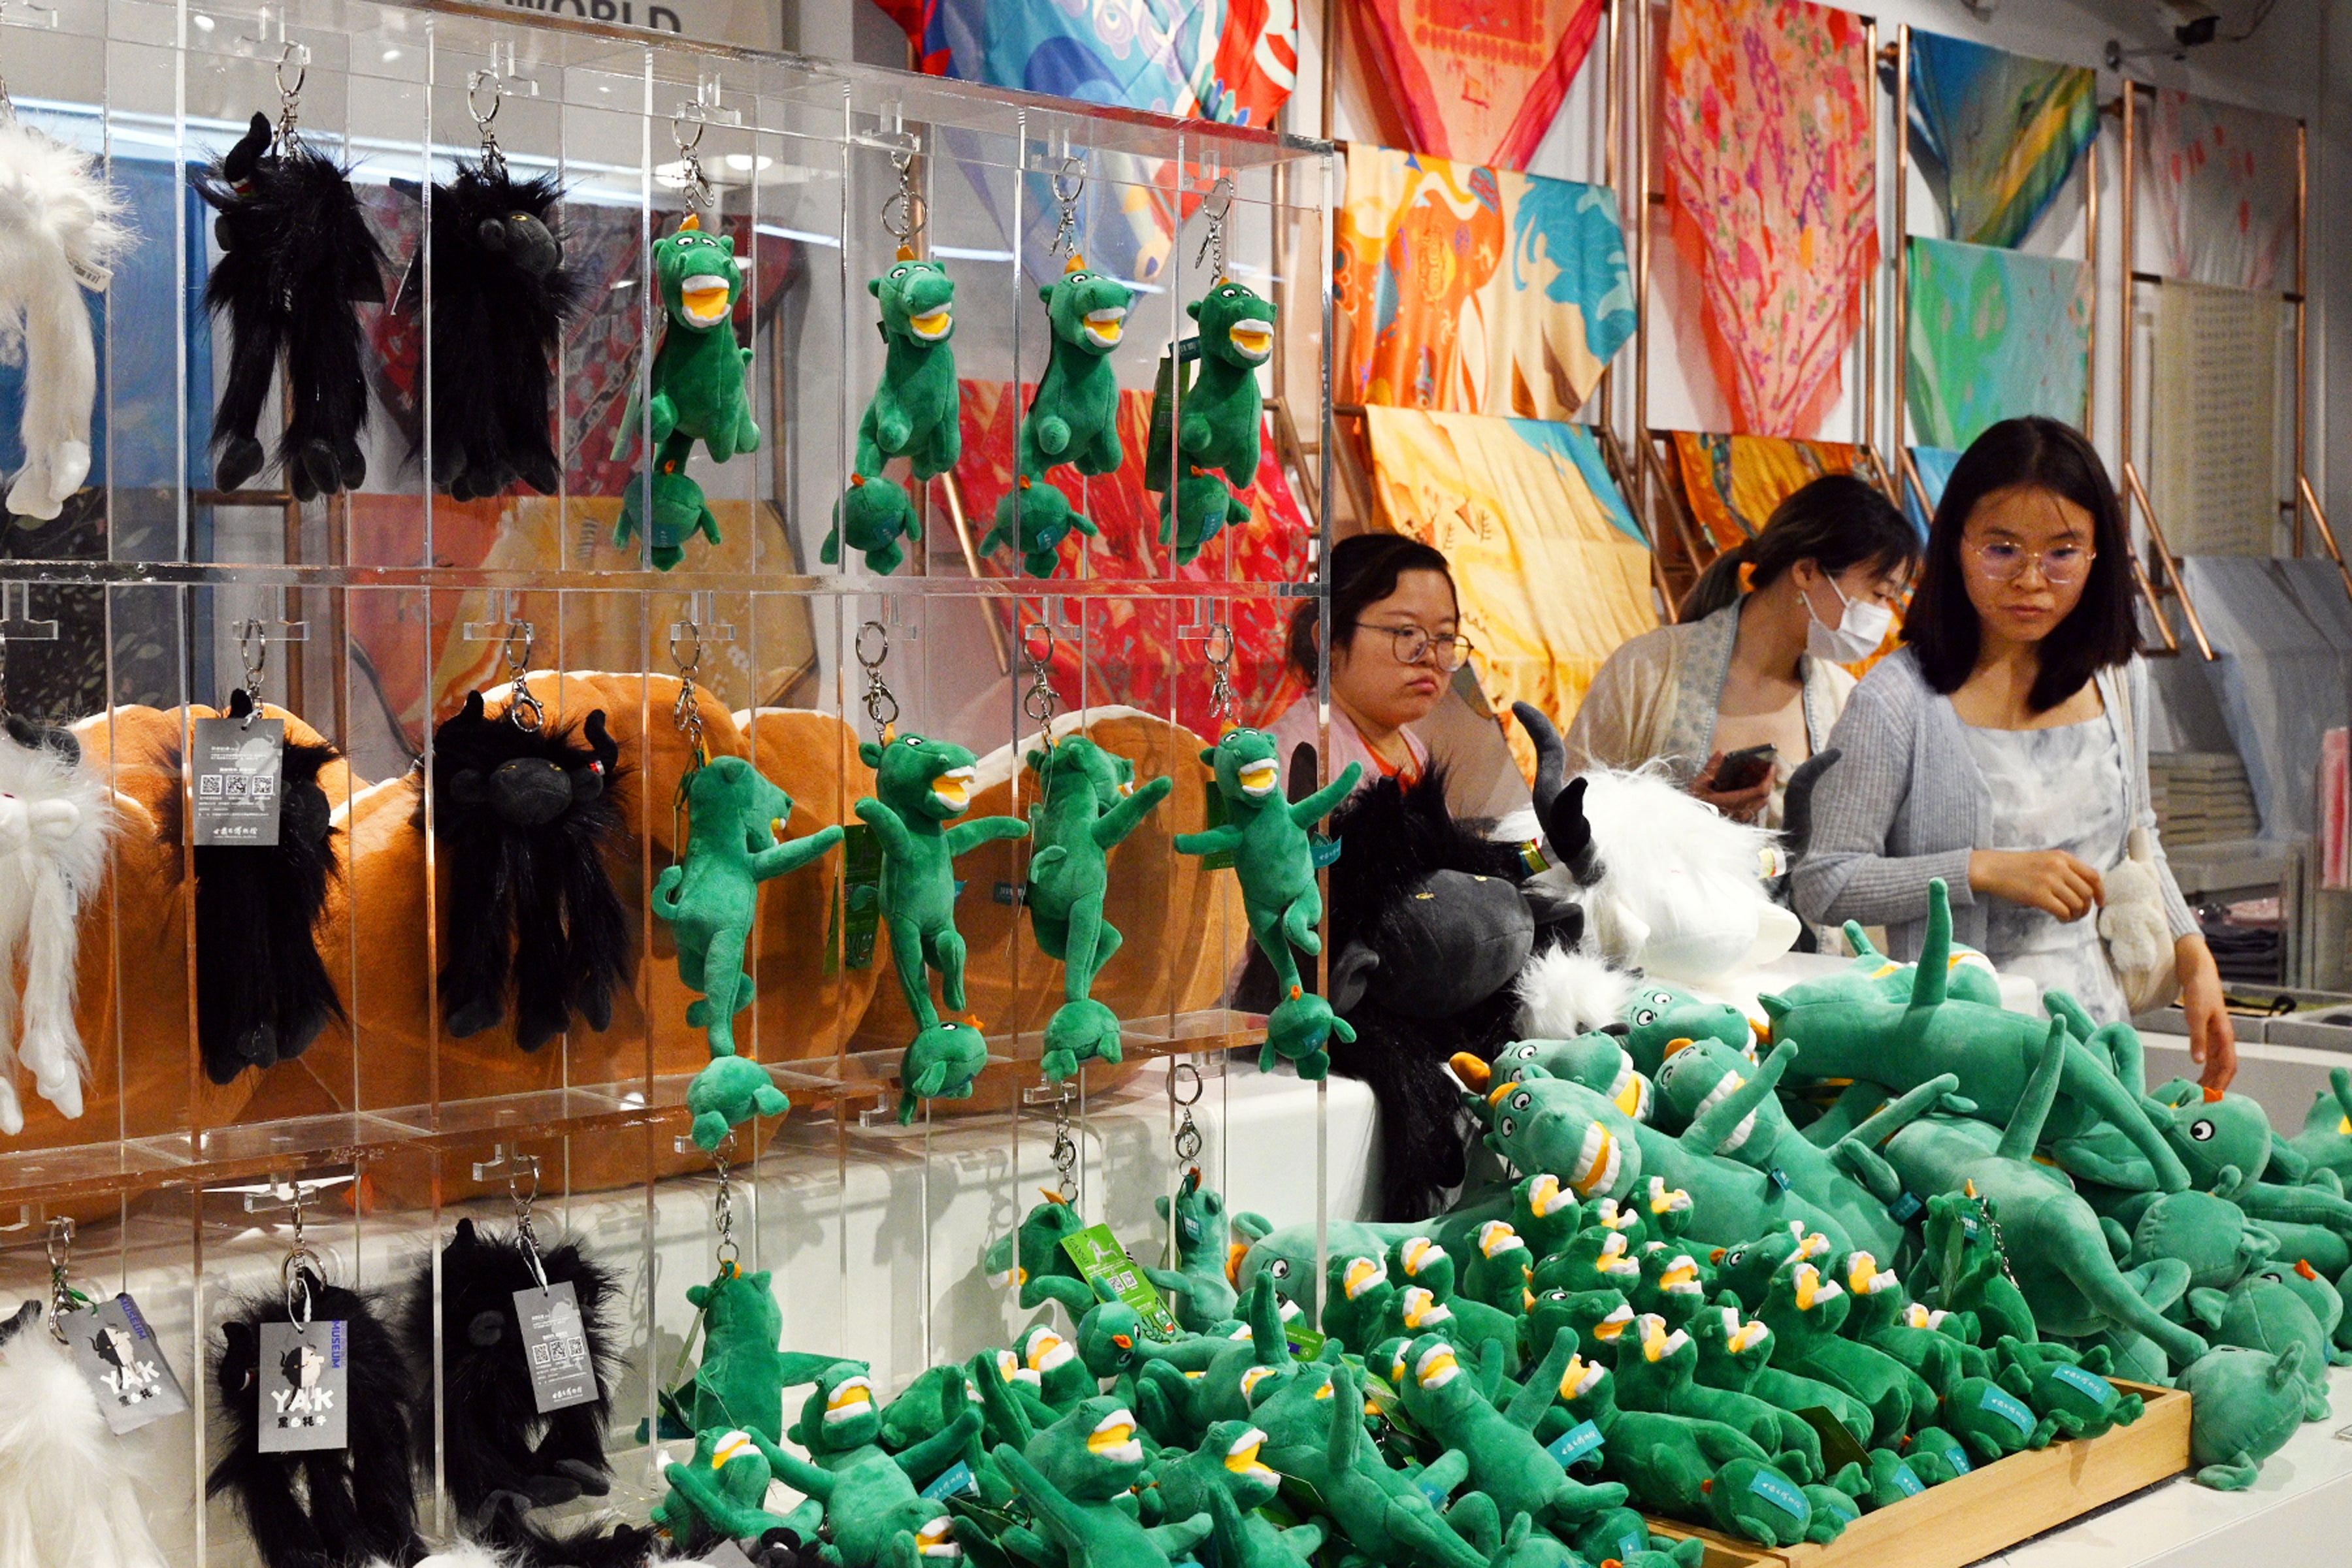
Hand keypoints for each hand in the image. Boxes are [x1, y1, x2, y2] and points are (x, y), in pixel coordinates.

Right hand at [1689, 752, 1772, 822]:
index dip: (1768, 778)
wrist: (1691, 825)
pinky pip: (1753, 812)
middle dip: (1767, 783)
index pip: (1760, 790)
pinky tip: (1746, 794)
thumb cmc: (1694, 805)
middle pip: (1764, 797)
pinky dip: (1755, 801)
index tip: (1771, 767)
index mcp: (1734, 802)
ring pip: (1760, 805)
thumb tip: (1720, 753)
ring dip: (1761, 793)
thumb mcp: (1698, 785)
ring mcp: (1741, 821)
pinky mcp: (1739, 825)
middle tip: (1765, 772)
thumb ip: (1711, 769)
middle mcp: (1741, 813)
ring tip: (1756, 782)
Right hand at [1968, 848, 2103, 921]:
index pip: (2093, 876)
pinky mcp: (2038, 895)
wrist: (1992, 869)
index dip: (2101, 892)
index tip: (2100, 903)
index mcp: (2062, 857)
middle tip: (2078, 914)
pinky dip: (2065, 918)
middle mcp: (2059, 867)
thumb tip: (2083, 891)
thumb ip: (2064, 870)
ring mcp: (2049, 881)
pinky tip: (2060, 919)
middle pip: (2086, 893)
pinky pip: (2063, 911)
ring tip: (2068, 918)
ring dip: (2076, 915)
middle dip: (2086, 908)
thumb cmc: (2017, 867)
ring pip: (2077, 904)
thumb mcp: (2045, 860)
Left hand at [2175, 934, 2236, 1091]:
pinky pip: (2212, 1055)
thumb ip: (2197, 1038)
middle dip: (2217, 1085)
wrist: (2199, 972)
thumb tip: (2198, 1062)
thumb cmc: (2199, 991)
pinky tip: (2200, 1074)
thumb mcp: (2195, 1015)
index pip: (2228, 1066)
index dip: (2221, 1082)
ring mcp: (2217, 1035)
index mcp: (2224, 1035)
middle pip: (2224, 1068)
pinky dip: (2207, 1067)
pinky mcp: (2209, 1031)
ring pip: (2218, 1063)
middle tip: (2205, 1102)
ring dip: (2212, 1078)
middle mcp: (2224, 1038)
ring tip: (2202, 1093)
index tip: (2212, 1098)